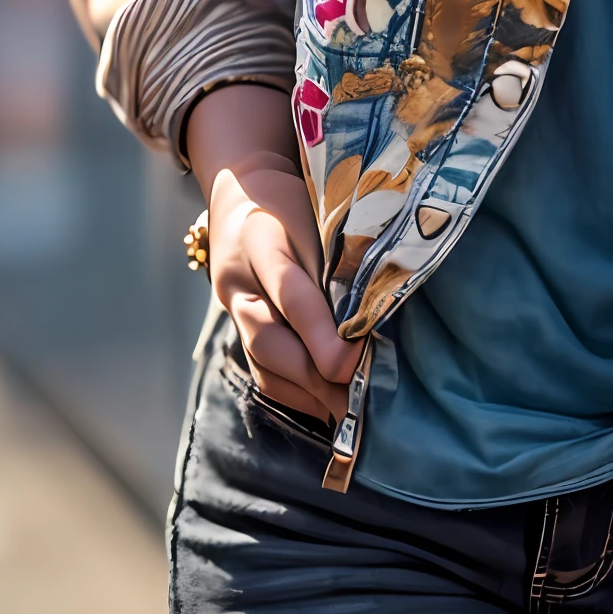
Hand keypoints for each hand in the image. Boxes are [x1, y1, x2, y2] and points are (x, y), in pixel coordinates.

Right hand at [189, 86, 360, 430]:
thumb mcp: (320, 213)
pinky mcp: (239, 331)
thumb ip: (341, 258)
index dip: (320, 333)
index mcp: (262, 239)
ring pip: (263, 364)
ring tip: (351, 415)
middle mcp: (239, 282)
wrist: (245, 197)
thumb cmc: (296, 203)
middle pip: (268, 340)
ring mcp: (234, 310)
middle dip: (315, 377)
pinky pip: (263, 373)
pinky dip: (297, 394)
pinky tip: (329, 407)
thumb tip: (378, 312)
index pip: (290, 292)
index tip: (353, 363)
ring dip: (308, 394)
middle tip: (360, 403)